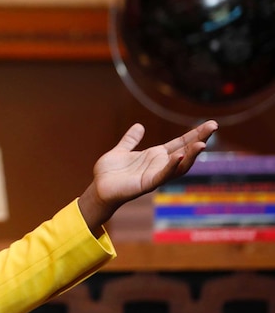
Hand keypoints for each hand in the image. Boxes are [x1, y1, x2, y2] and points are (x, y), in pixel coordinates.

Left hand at [78, 120, 217, 234]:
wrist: (99, 189)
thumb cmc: (110, 173)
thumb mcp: (121, 151)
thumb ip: (130, 140)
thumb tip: (139, 126)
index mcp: (155, 156)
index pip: (180, 143)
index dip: (194, 134)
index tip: (210, 124)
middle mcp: (159, 165)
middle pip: (185, 151)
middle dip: (200, 140)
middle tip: (214, 126)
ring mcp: (155, 175)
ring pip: (179, 165)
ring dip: (191, 155)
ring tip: (202, 144)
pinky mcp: (147, 184)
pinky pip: (163, 175)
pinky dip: (171, 166)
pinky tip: (179, 157)